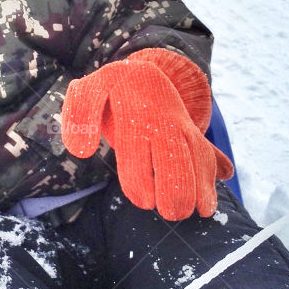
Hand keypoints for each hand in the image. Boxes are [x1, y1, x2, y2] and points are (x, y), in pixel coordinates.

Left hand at [61, 49, 233, 219]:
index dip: (141, 175)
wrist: (142, 74)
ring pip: (195, 151)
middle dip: (177, 184)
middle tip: (171, 213)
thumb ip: (79, 117)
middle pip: (173, 150)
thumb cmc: (110, 90)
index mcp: (133, 108)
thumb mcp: (88, 92)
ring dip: (199, 183)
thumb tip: (80, 151)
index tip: (144, 202)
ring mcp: (180, 124)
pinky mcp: (191, 133)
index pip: (136, 142)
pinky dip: (209, 176)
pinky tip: (208, 205)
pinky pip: (205, 152)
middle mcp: (161, 117)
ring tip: (197, 212)